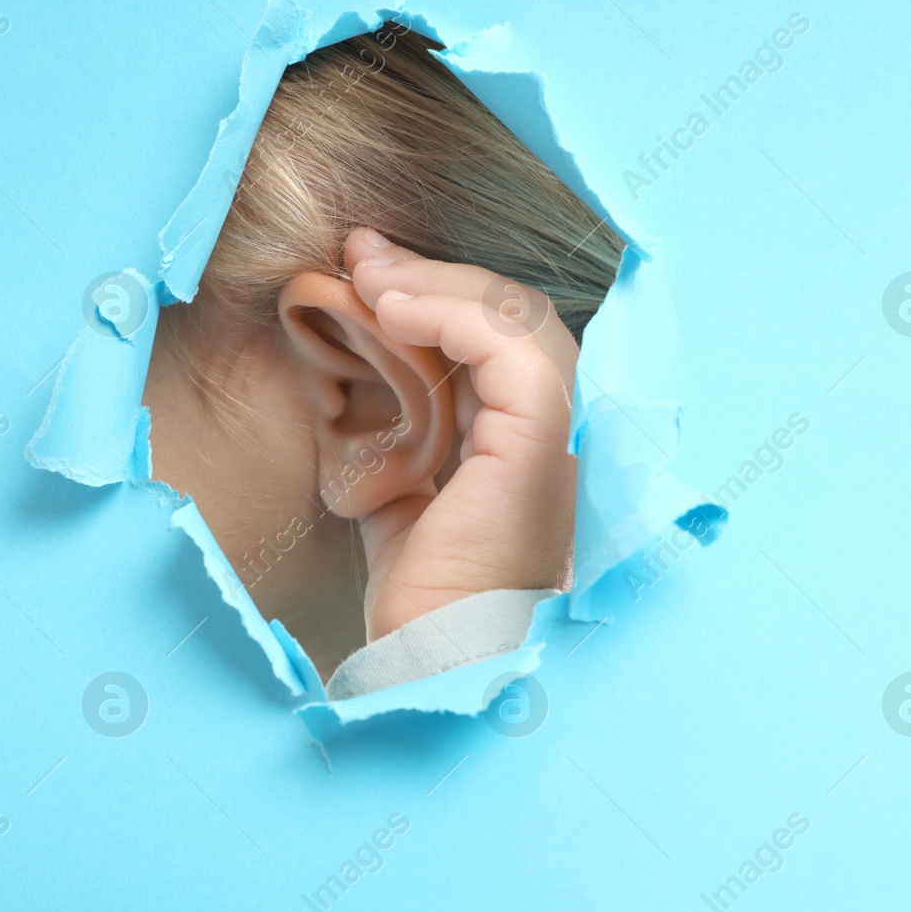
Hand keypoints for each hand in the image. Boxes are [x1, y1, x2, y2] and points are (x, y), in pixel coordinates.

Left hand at [345, 228, 577, 640]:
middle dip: (432, 275)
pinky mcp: (539, 447)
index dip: (437, 295)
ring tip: (369, 273)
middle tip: (361, 252)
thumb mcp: (396, 493)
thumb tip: (355, 364)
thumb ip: (394, 433)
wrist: (435, 659)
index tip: (365, 271)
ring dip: (439, 284)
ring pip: (520, 320)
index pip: (499, 340)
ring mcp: (555, 440)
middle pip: (514, 318)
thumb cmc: (419, 597)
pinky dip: (454, 315)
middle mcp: (553, 435)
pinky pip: (512, 351)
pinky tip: (392, 310)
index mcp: (526, 444)